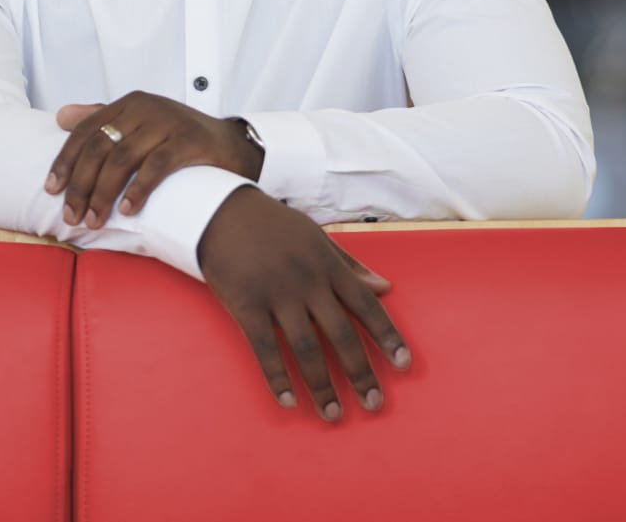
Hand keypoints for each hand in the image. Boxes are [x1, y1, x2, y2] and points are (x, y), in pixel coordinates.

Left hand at [45, 91, 259, 227]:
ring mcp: (167, 122)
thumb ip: (101, 118)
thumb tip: (60, 116)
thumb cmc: (180, 138)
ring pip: (122, 158)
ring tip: (94, 220)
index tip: (52, 189)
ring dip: (103, 194)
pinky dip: (138, 190)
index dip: (65, 160)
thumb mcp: (139, 123)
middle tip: (72, 216)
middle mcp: (145, 107)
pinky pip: (155, 167)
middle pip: (99, 147)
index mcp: (129, 103)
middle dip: (80, 184)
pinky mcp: (188, 141)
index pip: (85, 130)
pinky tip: (128, 211)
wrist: (232, 146)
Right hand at [196, 185, 410, 422]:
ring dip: (322, 385)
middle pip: (341, 335)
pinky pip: (265, 348)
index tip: (404, 364)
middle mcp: (308, 282)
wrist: (222, 211)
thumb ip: (351, 264)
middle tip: (374, 404)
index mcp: (328, 265)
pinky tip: (289, 401)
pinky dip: (278, 377)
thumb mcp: (317, 237)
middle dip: (360, 372)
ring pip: (306, 348)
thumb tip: (385, 288)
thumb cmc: (274, 224)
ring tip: (334, 414)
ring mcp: (276, 294)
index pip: (366, 305)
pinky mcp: (246, 304)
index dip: (387, 336)